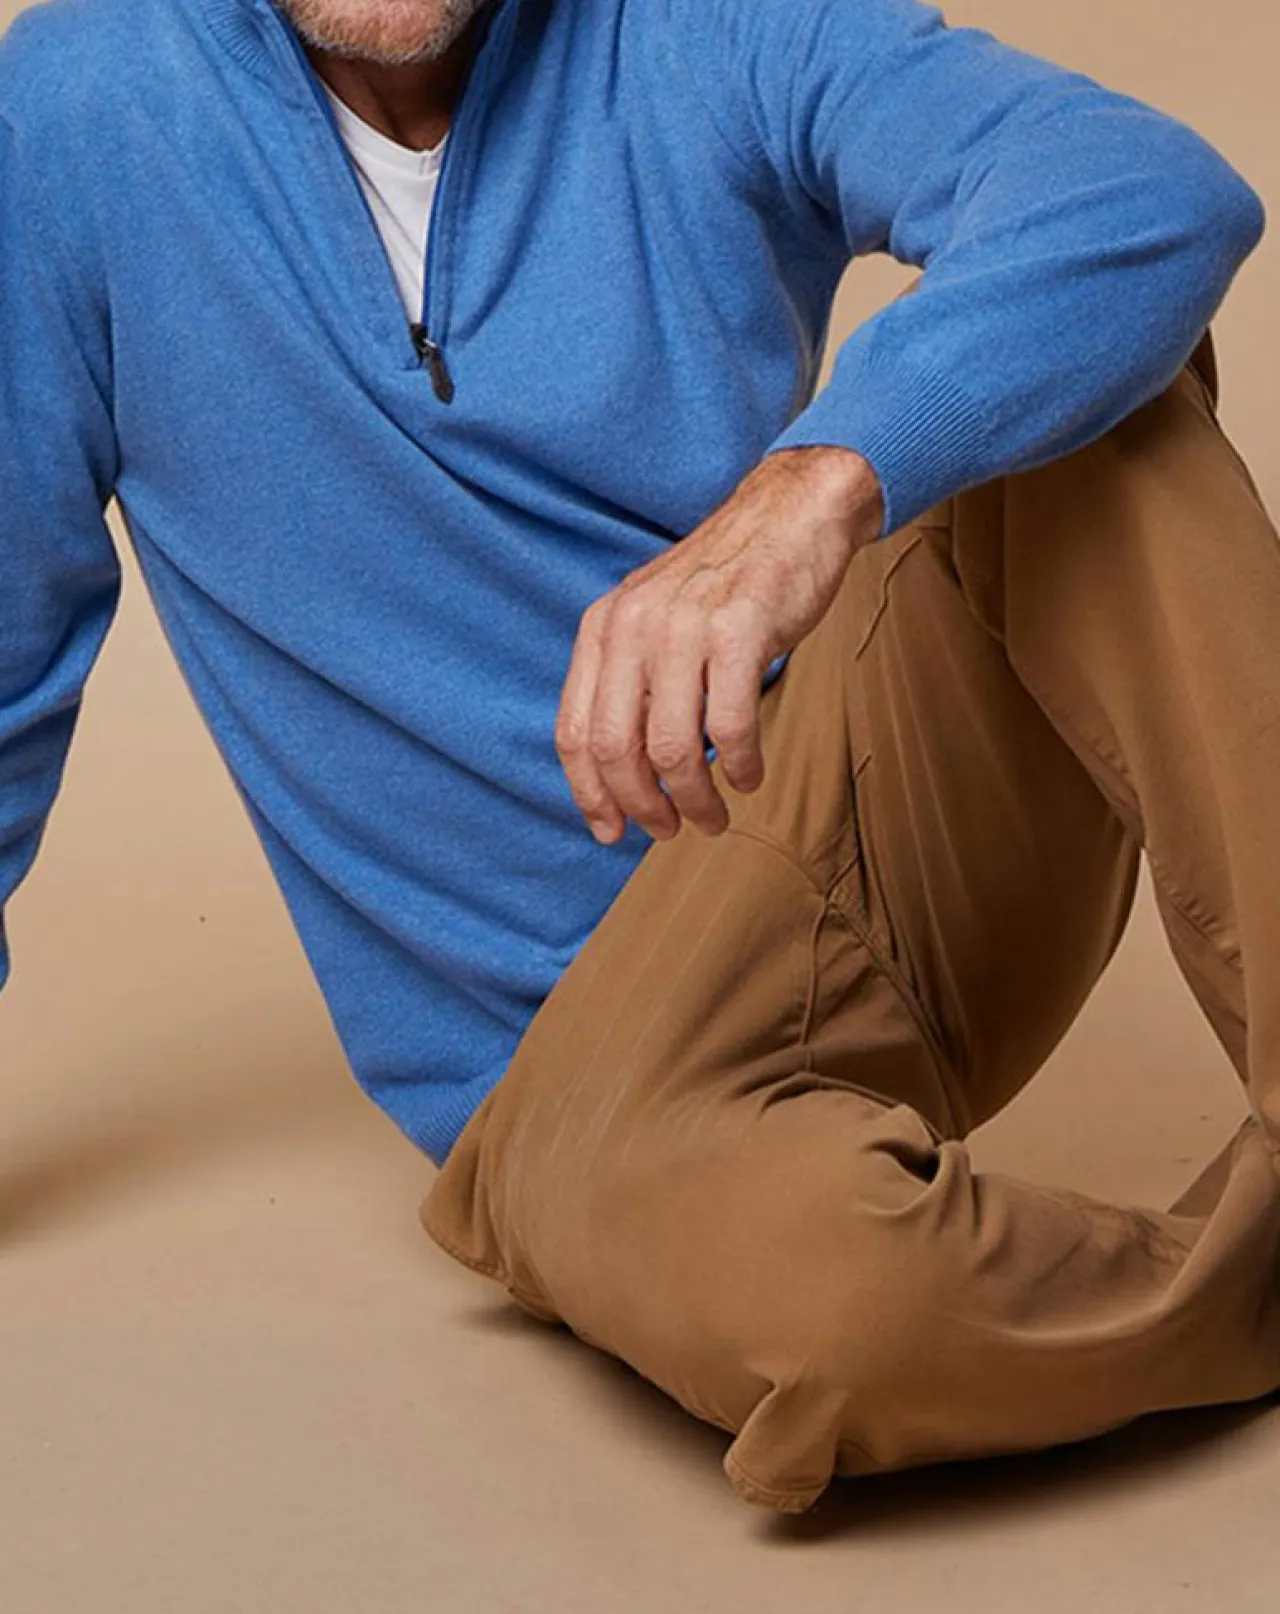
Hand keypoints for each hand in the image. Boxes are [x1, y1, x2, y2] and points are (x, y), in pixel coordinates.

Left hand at [556, 445, 883, 843]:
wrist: (789, 512)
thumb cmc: (726, 580)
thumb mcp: (655, 619)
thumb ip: (631, 680)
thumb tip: (624, 773)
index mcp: (603, 627)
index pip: (575, 732)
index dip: (590, 794)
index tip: (611, 832)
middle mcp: (633, 626)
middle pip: (617, 749)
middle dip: (642, 806)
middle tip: (669, 830)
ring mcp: (684, 627)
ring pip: (672, 748)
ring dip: (694, 800)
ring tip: (714, 815)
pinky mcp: (739, 631)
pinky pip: (729, 727)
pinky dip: (739, 766)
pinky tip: (748, 775)